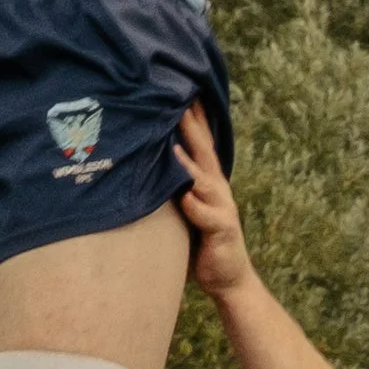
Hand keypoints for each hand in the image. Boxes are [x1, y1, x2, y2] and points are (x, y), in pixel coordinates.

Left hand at [174, 104, 255, 300]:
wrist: (226, 278)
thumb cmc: (200, 241)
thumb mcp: (184, 208)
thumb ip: (170, 187)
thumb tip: (142, 163)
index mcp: (207, 181)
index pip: (199, 144)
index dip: (192, 118)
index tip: (181, 90)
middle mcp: (217, 189)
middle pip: (204, 152)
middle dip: (192, 127)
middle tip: (179, 101)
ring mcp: (222, 208)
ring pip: (205, 180)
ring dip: (190, 163)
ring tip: (173, 146)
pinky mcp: (222, 230)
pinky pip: (207, 215)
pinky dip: (196, 205)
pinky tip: (187, 195)